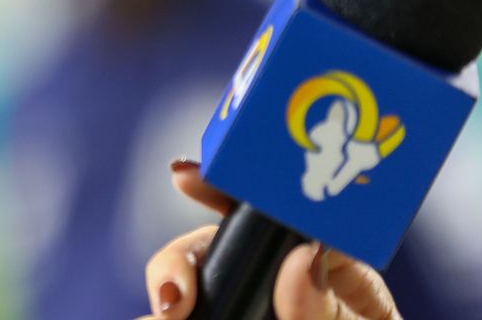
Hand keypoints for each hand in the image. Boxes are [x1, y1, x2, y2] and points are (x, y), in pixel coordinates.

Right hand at [136, 160, 400, 319]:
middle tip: (172, 297)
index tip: (183, 176)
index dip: (222, 187)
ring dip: (166, 289)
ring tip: (164, 316)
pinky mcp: (224, 317)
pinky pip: (181, 313)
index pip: (269, 213)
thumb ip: (329, 309)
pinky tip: (152, 317)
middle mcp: (277, 282)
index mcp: (326, 268)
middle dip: (179, 260)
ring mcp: (246, 306)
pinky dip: (156, 312)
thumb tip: (297, 257)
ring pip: (188, 282)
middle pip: (211, 248)